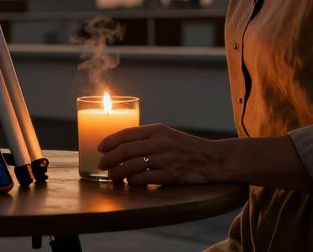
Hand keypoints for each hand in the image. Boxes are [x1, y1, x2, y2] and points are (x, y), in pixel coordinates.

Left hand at [97, 123, 219, 185]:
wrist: (213, 158)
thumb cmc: (186, 147)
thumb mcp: (167, 135)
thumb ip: (147, 137)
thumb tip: (121, 146)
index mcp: (157, 129)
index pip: (126, 133)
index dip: (110, 141)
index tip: (100, 148)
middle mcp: (160, 142)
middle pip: (125, 151)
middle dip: (108, 159)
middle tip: (101, 164)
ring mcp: (165, 159)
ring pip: (131, 166)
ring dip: (117, 173)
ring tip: (111, 176)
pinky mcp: (171, 175)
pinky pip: (144, 179)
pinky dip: (132, 181)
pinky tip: (128, 182)